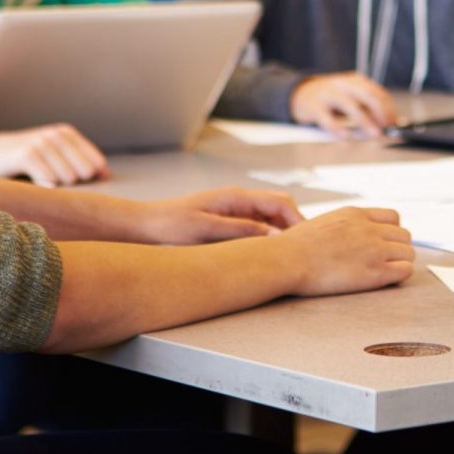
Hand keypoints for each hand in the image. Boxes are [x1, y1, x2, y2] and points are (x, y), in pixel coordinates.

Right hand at [0, 124, 108, 186]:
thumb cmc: (23, 162)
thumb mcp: (53, 157)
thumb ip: (79, 164)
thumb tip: (107, 175)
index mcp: (67, 134)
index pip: (97, 164)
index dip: (89, 180)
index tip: (70, 183)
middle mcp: (57, 135)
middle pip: (85, 173)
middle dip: (70, 183)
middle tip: (48, 179)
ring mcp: (42, 143)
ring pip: (68, 179)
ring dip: (53, 187)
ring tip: (36, 178)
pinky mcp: (27, 155)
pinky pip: (50, 182)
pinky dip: (42, 188)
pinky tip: (30, 181)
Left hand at [131, 187, 303, 244]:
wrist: (145, 224)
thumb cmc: (171, 226)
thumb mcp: (207, 230)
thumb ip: (242, 231)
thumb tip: (276, 236)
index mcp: (237, 197)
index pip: (281, 203)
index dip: (299, 221)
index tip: (308, 243)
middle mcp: (239, 199)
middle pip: (280, 208)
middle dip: (294, 226)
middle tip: (303, 251)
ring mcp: (234, 209)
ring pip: (270, 218)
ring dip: (281, 232)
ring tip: (288, 256)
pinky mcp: (228, 219)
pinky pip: (256, 225)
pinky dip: (267, 237)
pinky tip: (266, 255)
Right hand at [272, 206, 414, 295]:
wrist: (287, 259)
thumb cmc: (294, 246)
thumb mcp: (323, 223)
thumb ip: (341, 226)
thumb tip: (342, 236)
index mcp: (355, 214)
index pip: (393, 217)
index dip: (391, 232)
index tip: (382, 244)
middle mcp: (369, 229)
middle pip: (404, 235)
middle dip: (397, 248)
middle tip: (385, 261)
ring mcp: (374, 250)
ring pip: (408, 253)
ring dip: (401, 262)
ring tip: (386, 272)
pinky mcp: (375, 272)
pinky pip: (405, 270)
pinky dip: (400, 275)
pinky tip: (386, 280)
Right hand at [289, 73, 399, 136]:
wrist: (300, 94)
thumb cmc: (331, 99)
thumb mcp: (351, 98)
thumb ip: (368, 108)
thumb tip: (390, 123)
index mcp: (355, 81)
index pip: (378, 93)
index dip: (389, 108)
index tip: (395, 123)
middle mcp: (343, 84)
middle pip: (367, 95)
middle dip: (381, 113)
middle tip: (387, 128)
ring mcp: (328, 94)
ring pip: (350, 105)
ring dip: (365, 121)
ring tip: (374, 133)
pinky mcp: (314, 106)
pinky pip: (327, 118)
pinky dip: (338, 128)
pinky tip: (346, 136)